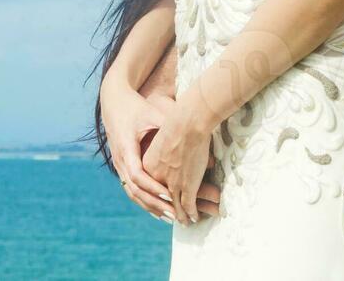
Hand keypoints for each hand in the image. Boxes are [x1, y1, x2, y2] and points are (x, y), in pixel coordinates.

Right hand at [100, 75, 173, 219]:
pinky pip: (132, 189)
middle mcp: (120, 160)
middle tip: (175, 214)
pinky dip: (145, 201)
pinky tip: (158, 211)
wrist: (114, 103)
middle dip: (155, 203)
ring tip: (170, 217)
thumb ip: (168, 125)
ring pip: (133, 193)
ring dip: (151, 206)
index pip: (138, 175)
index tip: (170, 196)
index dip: (153, 188)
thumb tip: (193, 133)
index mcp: (126, 148)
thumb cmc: (136, 107)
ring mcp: (119, 165)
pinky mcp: (122, 167)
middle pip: (135, 190)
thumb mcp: (152, 113)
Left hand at [142, 99, 214, 224]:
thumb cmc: (177, 122)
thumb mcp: (162, 134)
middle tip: (172, 217)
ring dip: (180, 216)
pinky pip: (187, 205)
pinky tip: (194, 218)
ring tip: (184, 222)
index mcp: (148, 164)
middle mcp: (156, 178)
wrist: (187, 123)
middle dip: (167, 210)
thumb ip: (163, 143)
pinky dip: (191, 213)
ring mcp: (171, 184)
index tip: (162, 198)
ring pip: (174, 207)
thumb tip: (171, 142)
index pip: (151, 183)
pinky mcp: (185, 187)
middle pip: (160, 199)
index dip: (157, 193)